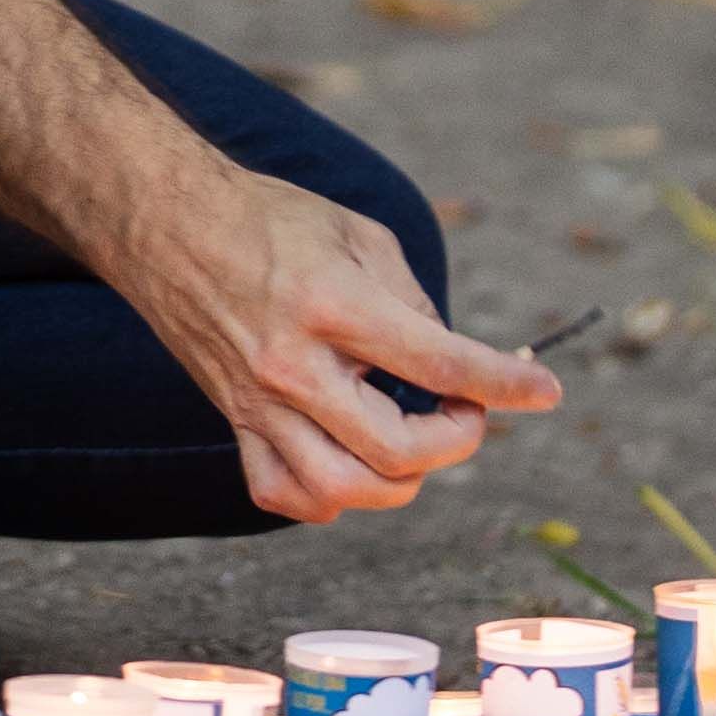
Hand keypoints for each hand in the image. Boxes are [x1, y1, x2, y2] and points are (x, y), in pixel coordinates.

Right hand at [113, 163, 563, 521]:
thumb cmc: (271, 218)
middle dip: (456, 441)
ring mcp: (256, 403)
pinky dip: (330, 496)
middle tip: (467, 411)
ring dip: (400, 480)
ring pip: (342, 491)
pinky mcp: (232, 423)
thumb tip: (453, 366)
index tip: (547, 393)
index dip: (505, 386)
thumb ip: (412, 304)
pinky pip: (285, 494)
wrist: (167, 223)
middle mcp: (291, 365)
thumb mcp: (360, 235)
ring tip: (415, 440)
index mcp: (331, 304)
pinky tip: (351, 460)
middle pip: (396, 450)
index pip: (438, 364)